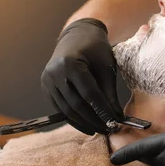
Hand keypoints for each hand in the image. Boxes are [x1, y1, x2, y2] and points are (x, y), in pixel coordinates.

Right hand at [41, 18, 122, 134]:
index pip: (89, 94)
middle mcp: (54, 73)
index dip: (102, 111)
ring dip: (84, 123)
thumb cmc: (95, 49)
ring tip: (99, 129)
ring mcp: (47, 81)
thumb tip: (117, 117)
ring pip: (67, 110)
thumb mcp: (106, 67)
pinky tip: (87, 125)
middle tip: (109, 129)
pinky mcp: (46, 87)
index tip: (115, 123)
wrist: (77, 36)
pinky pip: (60, 108)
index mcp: (70, 63)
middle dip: (94, 120)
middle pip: (76, 105)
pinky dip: (74, 118)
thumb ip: (110, 93)